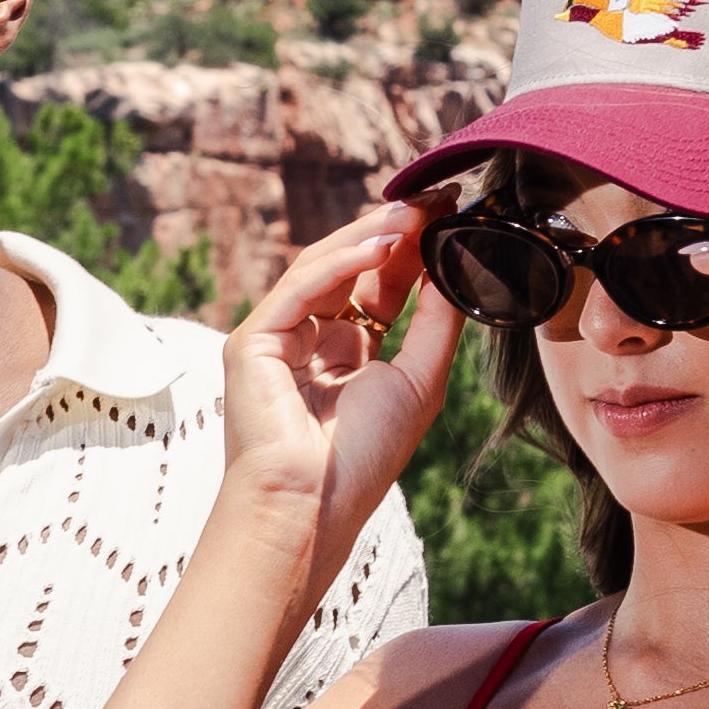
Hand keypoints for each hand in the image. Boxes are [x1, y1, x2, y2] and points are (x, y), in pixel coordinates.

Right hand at [217, 206, 461, 588]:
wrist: (313, 506)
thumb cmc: (361, 459)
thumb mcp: (419, 380)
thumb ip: (435, 323)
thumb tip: (455, 266)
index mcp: (343, 354)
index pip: (377, 288)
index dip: (412, 254)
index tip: (450, 220)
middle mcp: (308, 339)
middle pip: (351, 270)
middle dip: (394, 234)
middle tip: (436, 201)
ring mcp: (277, 337)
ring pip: (323, 268)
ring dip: (370, 237)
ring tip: (415, 214)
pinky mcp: (252, 341)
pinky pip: (299, 287)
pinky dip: (340, 262)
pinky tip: (382, 245)